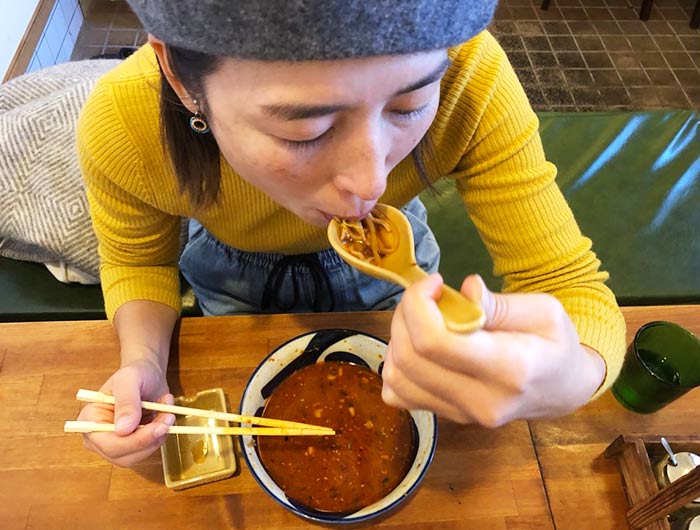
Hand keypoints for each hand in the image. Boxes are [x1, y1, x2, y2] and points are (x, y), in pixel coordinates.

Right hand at [77, 357, 174, 466]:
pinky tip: (165, 414)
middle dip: (151, 439)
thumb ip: (126, 403)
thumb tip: (123, 430)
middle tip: (169, 418)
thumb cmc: (134, 374)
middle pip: (124, 456)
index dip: (134, 441)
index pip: (108, 444)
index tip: (158, 427)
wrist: (147, 375)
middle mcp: (99, 438)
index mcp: (90, 421)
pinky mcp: (134, 445)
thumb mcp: (129, 380)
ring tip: (168, 411)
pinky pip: (150, 447)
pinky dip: (162, 433)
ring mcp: (117, 444)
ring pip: (140, 454)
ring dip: (160, 435)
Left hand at [382, 274, 605, 425]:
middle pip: (409, 358)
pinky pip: (399, 396)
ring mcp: (462, 416)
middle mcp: (481, 401)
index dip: (418, 304)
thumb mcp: (543, 311)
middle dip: (406, 314)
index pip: (435, 342)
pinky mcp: (448, 418)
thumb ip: (498, 303)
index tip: (436, 282)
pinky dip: (397, 366)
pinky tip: (417, 346)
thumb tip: (465, 289)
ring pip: (397, 378)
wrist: (564, 389)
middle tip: (427, 294)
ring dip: (398, 338)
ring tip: (422, 317)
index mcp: (508, 370)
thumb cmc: (555, 343)